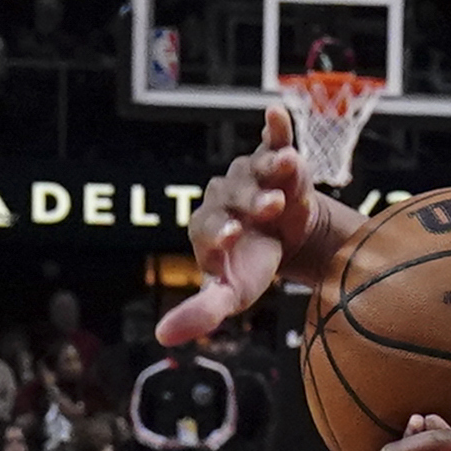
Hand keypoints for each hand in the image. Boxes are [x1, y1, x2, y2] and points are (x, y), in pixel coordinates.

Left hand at [158, 109, 358, 345]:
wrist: (288, 242)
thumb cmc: (251, 267)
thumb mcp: (230, 295)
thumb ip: (201, 312)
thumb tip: (161, 337)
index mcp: (208, 227)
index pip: (206, 226)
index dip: (217, 230)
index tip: (230, 237)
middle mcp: (225, 196)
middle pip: (234, 194)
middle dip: (251, 201)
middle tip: (269, 209)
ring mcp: (250, 175)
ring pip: (257, 167)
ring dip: (272, 168)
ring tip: (289, 167)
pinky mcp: (276, 160)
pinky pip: (274, 139)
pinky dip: (276, 127)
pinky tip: (275, 113)